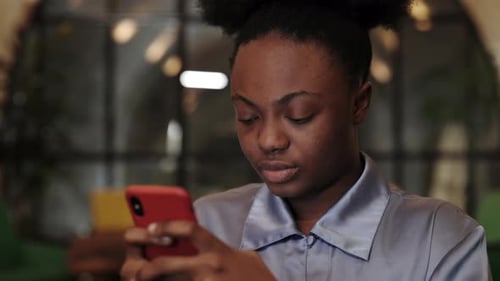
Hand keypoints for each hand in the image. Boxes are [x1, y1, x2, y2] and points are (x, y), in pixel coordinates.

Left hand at [120, 221, 275, 280]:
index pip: (189, 229)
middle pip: (163, 265)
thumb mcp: (243, 257)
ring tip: (142, 279)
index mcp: (220, 250)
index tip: (151, 226)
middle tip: (136, 269)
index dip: (166, 225)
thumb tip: (195, 243)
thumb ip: (219, 248)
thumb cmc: (256, 278)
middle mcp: (210, 267)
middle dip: (144, 268)